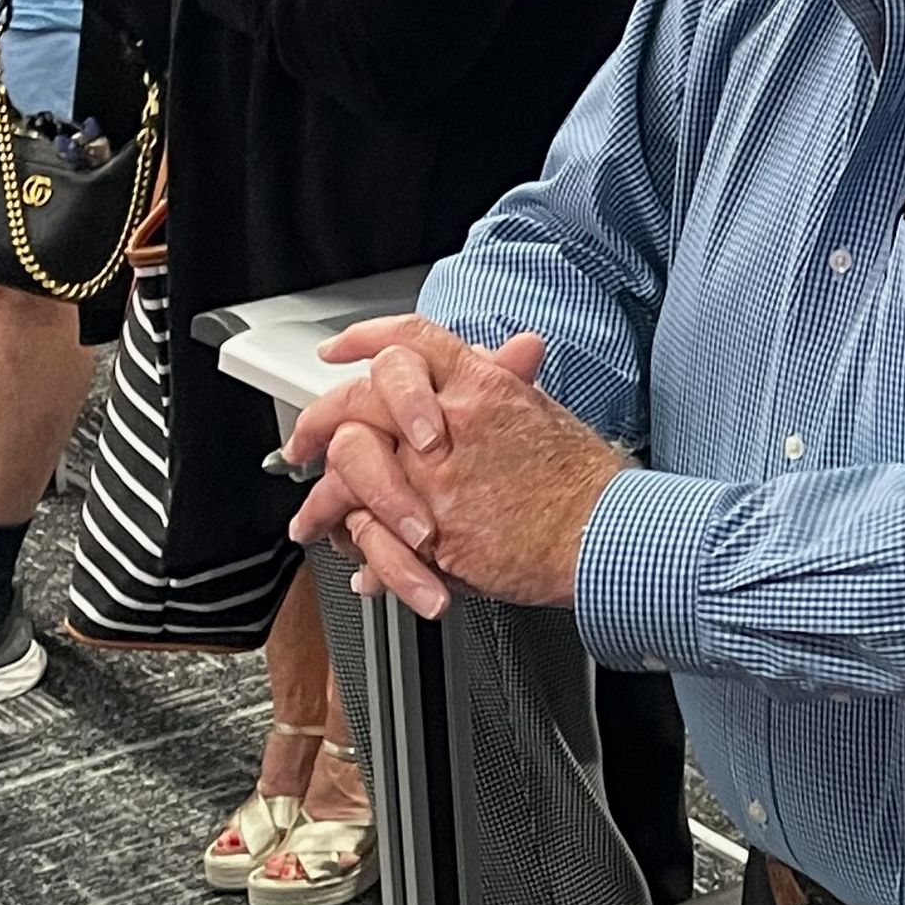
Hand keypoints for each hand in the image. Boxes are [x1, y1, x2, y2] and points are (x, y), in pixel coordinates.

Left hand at [286, 317, 622, 614]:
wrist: (603, 532)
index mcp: (480, 386)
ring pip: (351, 469)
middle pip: (361, 400)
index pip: (411, 342)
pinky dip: (362, 554)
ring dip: (323, 501)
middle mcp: (450, 423)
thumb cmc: (583, 481)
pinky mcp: (431, 532)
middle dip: (318, 421)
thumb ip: (508, 385)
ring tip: (312, 521)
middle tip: (301, 443)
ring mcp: (435, 478)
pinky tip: (362, 565)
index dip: (366, 340)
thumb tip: (512, 352)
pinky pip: (372, 535)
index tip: (337, 351)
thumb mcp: (544, 413)